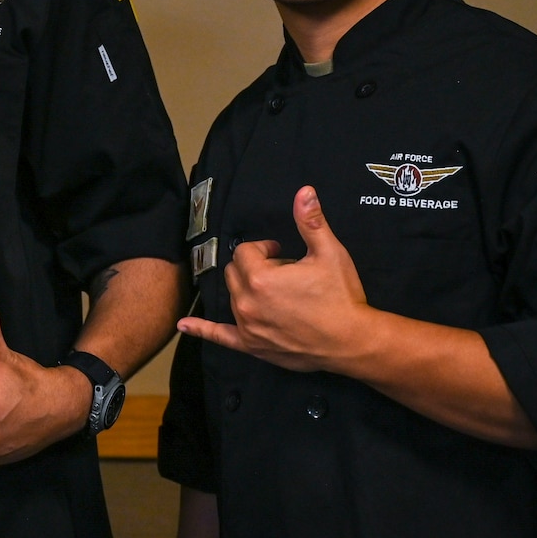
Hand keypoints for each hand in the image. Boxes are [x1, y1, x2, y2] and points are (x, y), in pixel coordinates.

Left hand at [175, 186, 378, 372]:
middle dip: (253, 267)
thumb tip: (304, 192)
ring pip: (232, 297)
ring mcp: (247, 326)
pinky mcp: (252, 345)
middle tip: (282, 273)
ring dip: (247, 290)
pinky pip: (220, 336)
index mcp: (260, 278)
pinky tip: (184, 325)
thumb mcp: (328, 253)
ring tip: (278, 294)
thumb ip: (311, 221)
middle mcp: (247, 302)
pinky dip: (202, 330)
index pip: (245, 252)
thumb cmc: (341, 297)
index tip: (282, 253)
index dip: (265, 249)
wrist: (352, 341)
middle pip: (234, 272)